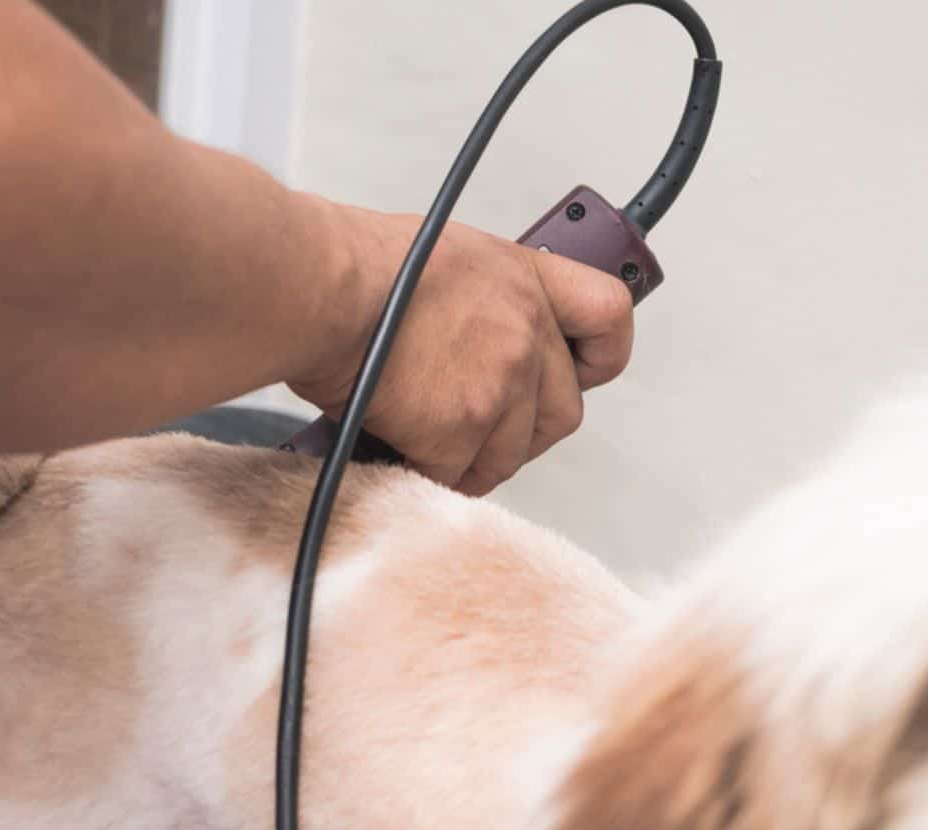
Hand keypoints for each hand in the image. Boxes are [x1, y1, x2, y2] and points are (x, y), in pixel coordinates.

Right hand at [288, 204, 633, 495]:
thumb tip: (470, 333)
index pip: (608, 318)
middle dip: (524, 430)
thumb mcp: (442, 257)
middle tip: (483, 429)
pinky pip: (458, 474)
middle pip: (562, 410)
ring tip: (432, 445)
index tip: (583, 371)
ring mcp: (499, 385)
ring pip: (511, 453)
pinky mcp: (460, 430)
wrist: (319, 291)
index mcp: (524, 279)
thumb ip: (479, 299)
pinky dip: (430, 471)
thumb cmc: (355, 267)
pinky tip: (402, 450)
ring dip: (475, 459)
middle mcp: (525, 331)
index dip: (600, 356)